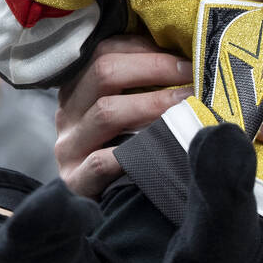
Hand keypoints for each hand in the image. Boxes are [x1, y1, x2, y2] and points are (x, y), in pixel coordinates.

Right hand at [55, 34, 192, 197]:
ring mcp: (68, 147)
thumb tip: (194, 59)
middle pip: (104, 72)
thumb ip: (147, 86)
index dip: (147, 49)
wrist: (110, 212)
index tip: (186, 57)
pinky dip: (137, 150)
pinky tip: (166, 146)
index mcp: (79, 89)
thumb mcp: (131, 113)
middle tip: (194, 76)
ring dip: (155, 104)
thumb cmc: (130, 151)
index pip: (105, 51)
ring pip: (107, 112)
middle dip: (156, 69)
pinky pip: (103, 160)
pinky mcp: (75, 180)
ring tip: (189, 105)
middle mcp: (67, 113)